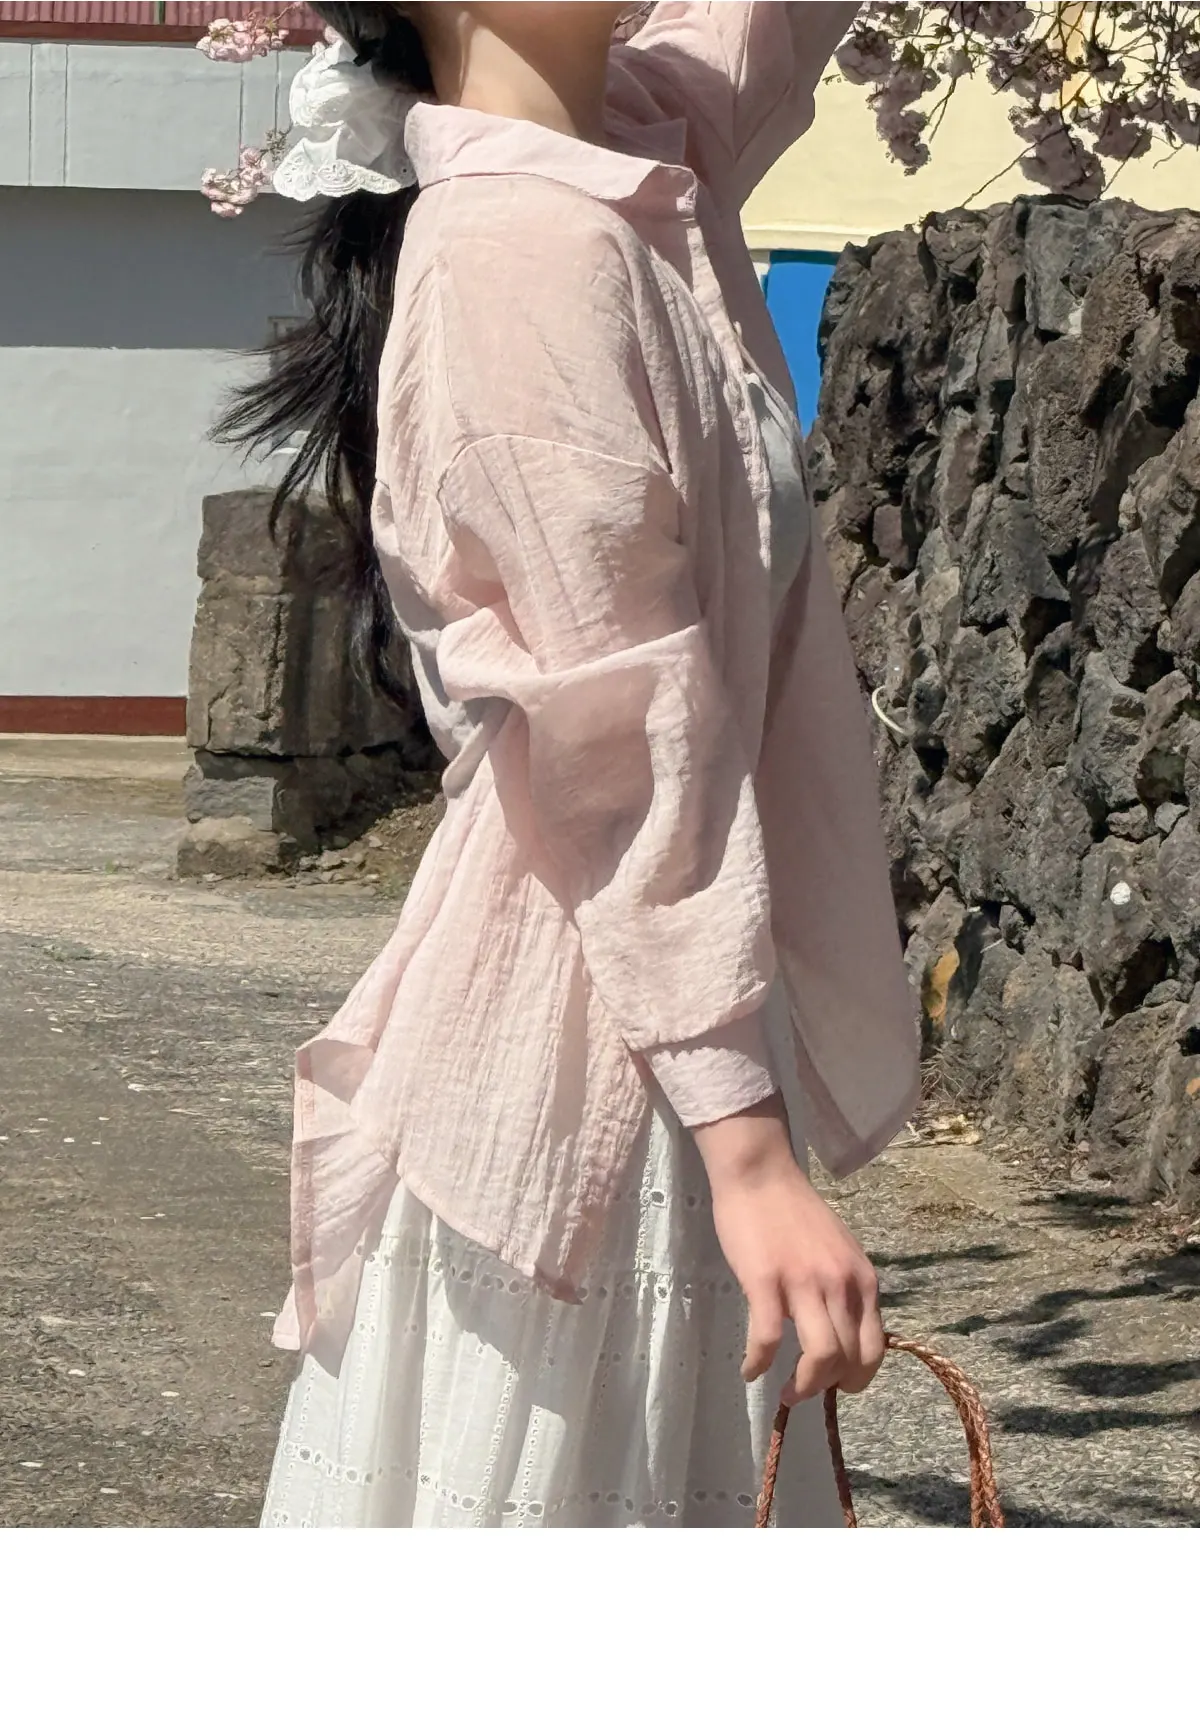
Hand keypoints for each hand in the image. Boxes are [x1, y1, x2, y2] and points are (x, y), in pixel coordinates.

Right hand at [693, 1096, 884, 1404]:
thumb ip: (845, 1291)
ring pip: (819, 1358)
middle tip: (802, 1393)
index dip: (856, 1377)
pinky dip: (757, 1363)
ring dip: (801, 1388)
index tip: (836, 1385)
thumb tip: (842, 1337)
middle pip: (848, 1360)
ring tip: (784, 1394)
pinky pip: (767, 1340)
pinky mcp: (766, 1281)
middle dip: (826, 1388)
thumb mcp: (838, 1253)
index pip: (875, 1349)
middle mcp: (841, 1285)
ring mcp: (804, 1283)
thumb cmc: (795, 1213)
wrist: (761, 1175)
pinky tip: (749, 1371)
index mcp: (863, 1279)